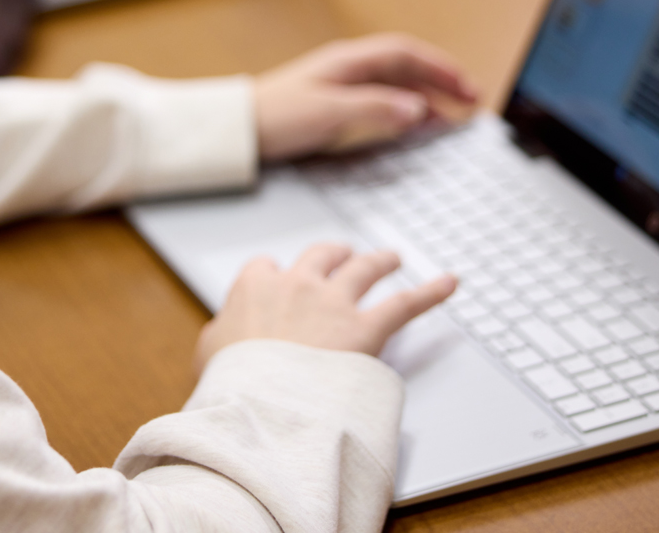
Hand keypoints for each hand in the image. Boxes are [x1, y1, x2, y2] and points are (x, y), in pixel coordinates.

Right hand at [194, 243, 456, 373]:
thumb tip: (222, 336)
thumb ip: (219, 337)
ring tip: (390, 257)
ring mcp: (334, 303)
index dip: (274, 276)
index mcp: (254, 288)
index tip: (278, 284)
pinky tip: (450, 283)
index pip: (264, 268)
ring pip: (363, 268)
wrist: (261, 405)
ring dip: (379, 260)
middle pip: (320, 256)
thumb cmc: (231, 384)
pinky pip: (405, 303)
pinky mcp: (366, 328)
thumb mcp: (208, 357)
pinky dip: (432, 292)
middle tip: (343, 255)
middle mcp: (297, 285)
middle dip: (333, 254)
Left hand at [253, 33, 479, 161]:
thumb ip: (376, 109)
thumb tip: (418, 108)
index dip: (441, 68)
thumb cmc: (275, 116)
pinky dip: (405, 109)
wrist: (237, 129)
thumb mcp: (329, 113)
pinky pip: (382, 100)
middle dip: (441, 81)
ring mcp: (343, 85)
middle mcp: (349, 68)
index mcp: (350, 61)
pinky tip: (414, 125)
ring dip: (427, 97)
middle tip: (471, 100)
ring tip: (451, 116)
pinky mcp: (335, 104)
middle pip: (407, 66)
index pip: (408, 54)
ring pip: (396, 84)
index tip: (467, 87)